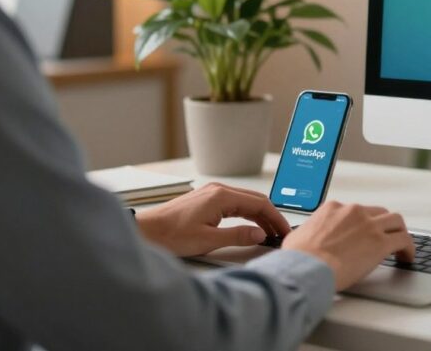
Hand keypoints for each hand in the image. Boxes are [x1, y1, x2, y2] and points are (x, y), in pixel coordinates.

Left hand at [135, 183, 290, 256]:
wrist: (147, 231)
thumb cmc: (171, 235)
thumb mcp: (208, 240)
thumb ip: (238, 235)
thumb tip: (260, 234)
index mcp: (221, 196)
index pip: (259, 204)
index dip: (275, 218)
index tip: (284, 231)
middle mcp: (218, 190)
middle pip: (255, 200)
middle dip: (271, 216)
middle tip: (281, 233)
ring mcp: (212, 193)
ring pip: (246, 202)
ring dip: (260, 216)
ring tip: (269, 232)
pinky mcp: (207, 200)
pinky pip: (235, 204)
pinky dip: (247, 215)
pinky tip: (251, 226)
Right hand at [282, 201, 414, 290]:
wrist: (306, 268)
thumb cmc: (298, 258)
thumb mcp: (298, 236)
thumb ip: (308, 233)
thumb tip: (303, 239)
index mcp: (333, 209)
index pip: (355, 212)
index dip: (361, 224)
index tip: (363, 234)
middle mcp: (354, 212)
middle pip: (378, 212)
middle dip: (383, 225)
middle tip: (386, 237)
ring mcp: (369, 226)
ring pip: (395, 221)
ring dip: (399, 232)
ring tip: (401, 246)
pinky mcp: (380, 243)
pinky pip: (404, 240)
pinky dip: (408, 248)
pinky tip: (407, 257)